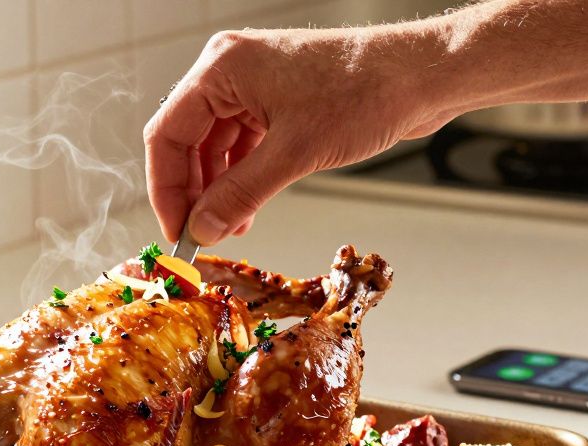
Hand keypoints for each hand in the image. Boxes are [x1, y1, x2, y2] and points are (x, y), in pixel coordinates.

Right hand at [144, 26, 456, 244]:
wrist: (421, 75)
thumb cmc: (364, 92)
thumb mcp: (293, 154)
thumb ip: (240, 195)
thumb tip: (203, 230)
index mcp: (222, 68)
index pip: (168, 134)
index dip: (166, 189)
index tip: (177, 231)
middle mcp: (230, 71)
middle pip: (187, 140)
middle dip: (192, 192)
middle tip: (200, 235)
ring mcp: (254, 85)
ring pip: (214, 146)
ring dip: (218, 189)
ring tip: (228, 228)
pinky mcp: (276, 100)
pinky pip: (242, 144)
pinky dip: (241, 178)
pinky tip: (247, 210)